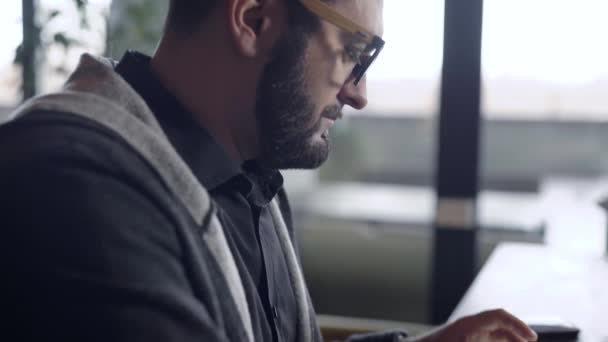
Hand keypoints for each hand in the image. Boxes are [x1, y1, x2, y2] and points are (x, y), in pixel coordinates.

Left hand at [411, 309, 537, 341]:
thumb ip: (488, 336)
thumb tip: (507, 338)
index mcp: (469, 324)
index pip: (498, 315)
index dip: (517, 324)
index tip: (531, 338)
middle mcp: (470, 325)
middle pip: (499, 322)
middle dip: (517, 331)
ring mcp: (469, 332)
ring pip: (495, 331)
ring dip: (509, 338)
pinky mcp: (468, 338)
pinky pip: (489, 337)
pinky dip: (500, 341)